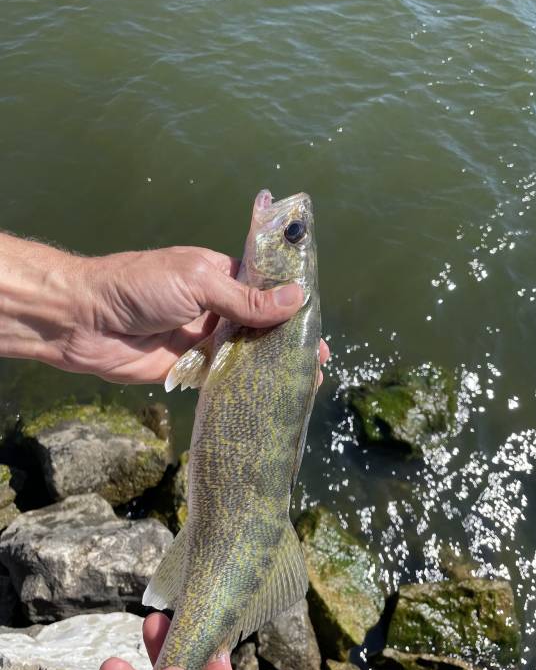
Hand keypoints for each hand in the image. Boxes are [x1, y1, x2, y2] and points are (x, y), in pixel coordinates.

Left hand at [62, 246, 328, 383]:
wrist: (83, 322)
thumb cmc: (138, 287)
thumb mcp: (197, 282)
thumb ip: (245, 297)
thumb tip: (296, 300)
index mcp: (219, 274)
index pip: (265, 286)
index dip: (292, 302)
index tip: (317, 321)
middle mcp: (215, 306)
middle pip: (260, 323)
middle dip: (288, 339)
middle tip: (317, 359)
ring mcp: (203, 338)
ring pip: (246, 352)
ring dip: (271, 364)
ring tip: (304, 381)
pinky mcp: (189, 367)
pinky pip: (223, 376)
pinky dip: (246, 384)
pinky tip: (269, 395)